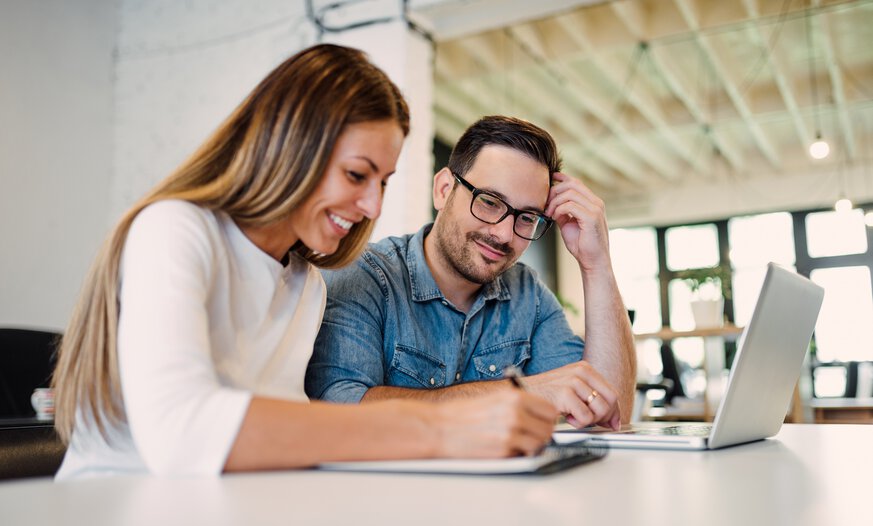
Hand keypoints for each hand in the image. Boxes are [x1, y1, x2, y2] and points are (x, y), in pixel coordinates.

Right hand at [432, 390, 557, 457]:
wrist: (439, 427)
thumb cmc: (463, 414)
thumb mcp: (494, 399)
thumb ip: (518, 405)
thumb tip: (539, 416)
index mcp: (515, 397)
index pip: (550, 410)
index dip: (546, 418)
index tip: (540, 422)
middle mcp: (516, 413)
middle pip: (548, 429)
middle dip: (542, 434)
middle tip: (530, 435)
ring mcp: (511, 433)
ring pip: (540, 444)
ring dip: (533, 446)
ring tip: (517, 443)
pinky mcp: (503, 451)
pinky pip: (525, 455)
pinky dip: (520, 455)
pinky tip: (507, 449)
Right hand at [524, 361, 620, 429]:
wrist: (523, 393)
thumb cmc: (546, 394)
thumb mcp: (572, 390)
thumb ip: (593, 399)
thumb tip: (614, 420)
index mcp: (584, 368)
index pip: (612, 392)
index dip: (613, 411)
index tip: (610, 423)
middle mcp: (580, 372)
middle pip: (610, 401)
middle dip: (603, 417)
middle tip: (588, 420)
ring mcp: (573, 382)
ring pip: (600, 410)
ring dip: (588, 420)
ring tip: (573, 416)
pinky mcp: (565, 394)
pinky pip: (586, 417)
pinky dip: (578, 423)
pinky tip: (566, 416)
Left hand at [545, 172, 610, 272]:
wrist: (593, 261)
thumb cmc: (582, 244)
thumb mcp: (569, 224)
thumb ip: (563, 212)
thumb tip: (552, 204)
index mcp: (593, 202)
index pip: (577, 183)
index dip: (562, 178)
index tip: (550, 178)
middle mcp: (596, 203)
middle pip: (572, 184)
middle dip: (554, 191)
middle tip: (545, 204)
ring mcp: (596, 209)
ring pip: (569, 193)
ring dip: (554, 202)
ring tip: (549, 213)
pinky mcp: (592, 217)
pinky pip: (570, 206)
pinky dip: (558, 210)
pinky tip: (555, 217)